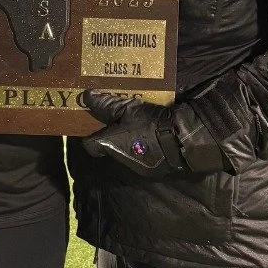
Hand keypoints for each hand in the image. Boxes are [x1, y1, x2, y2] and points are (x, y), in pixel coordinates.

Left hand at [82, 90, 228, 177]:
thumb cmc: (151, 123)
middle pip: (108, 149)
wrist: (182, 140)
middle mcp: (120, 160)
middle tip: (121, 122)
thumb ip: (106, 103)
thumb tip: (85, 96)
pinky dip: (144, 149)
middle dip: (113, 137)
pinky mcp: (152, 171)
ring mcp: (137, 168)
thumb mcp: (128, 108)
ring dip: (129, 143)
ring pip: (125, 154)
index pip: (90, 146)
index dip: (91, 135)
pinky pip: (142, 159)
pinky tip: (153, 138)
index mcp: (110, 145)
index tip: (98, 125)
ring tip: (139, 128)